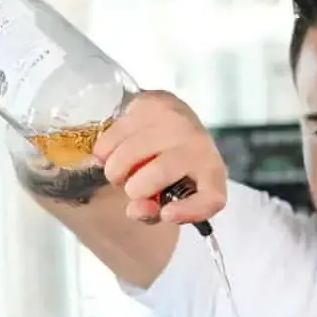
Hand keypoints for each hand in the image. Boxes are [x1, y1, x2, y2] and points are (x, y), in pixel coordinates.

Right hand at [92, 91, 227, 227]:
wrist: (173, 120)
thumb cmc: (172, 168)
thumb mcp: (168, 195)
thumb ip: (151, 211)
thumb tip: (135, 209)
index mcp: (211, 173)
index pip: (211, 197)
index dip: (189, 211)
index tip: (165, 214)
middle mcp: (198, 143)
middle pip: (160, 173)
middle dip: (135, 189)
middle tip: (129, 187)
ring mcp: (175, 119)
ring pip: (131, 152)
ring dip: (115, 170)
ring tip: (118, 171)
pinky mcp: (152, 103)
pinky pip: (116, 132)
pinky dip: (105, 149)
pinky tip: (111, 152)